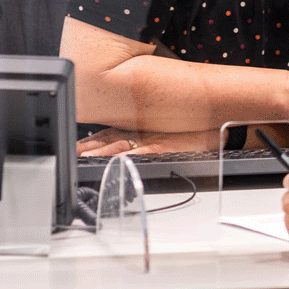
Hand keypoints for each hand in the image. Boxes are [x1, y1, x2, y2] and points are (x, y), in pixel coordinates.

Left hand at [77, 127, 220, 156]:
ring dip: (103, 152)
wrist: (215, 126)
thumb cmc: (191, 129)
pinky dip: (130, 157)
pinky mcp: (164, 147)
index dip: (91, 140)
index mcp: (140, 127)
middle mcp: (143, 132)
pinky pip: (144, 153)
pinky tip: (119, 161)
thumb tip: (128, 145)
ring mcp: (153, 139)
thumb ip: (145, 134)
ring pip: (122, 145)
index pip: (110, 133)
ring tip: (86, 158)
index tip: (75, 146)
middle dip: (90, 147)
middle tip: (74, 153)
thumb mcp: (163, 128)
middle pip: (111, 139)